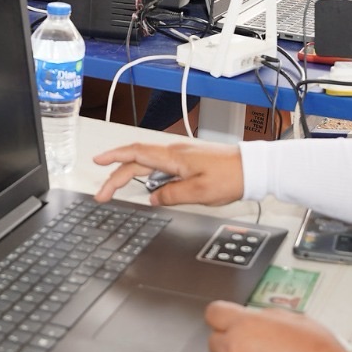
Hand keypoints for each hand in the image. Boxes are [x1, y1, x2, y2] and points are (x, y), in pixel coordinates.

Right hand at [92, 141, 243, 206]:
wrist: (252, 168)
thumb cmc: (231, 177)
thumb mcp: (199, 192)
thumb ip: (172, 195)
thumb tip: (153, 198)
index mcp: (174, 157)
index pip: (136, 154)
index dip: (114, 157)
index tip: (98, 162)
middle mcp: (175, 152)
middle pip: (137, 161)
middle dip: (116, 174)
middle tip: (103, 192)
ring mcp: (181, 155)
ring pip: (148, 163)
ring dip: (130, 174)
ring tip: (118, 188)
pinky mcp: (189, 160)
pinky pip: (160, 166)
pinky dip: (147, 175)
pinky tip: (149, 187)